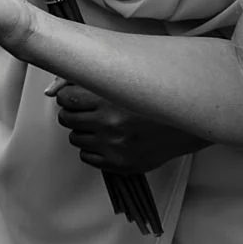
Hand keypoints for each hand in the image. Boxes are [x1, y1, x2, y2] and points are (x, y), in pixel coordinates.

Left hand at [52, 84, 204, 174]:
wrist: (186, 126)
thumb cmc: (157, 101)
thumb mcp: (126, 80)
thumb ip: (93, 80)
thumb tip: (56, 88)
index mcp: (110, 97)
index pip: (66, 98)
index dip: (67, 97)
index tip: (72, 97)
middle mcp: (109, 123)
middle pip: (67, 119)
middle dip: (73, 113)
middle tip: (86, 111)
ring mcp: (113, 145)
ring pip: (75, 138)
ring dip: (84, 131)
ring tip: (101, 125)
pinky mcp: (119, 163)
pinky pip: (87, 157)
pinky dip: (93, 149)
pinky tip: (106, 140)